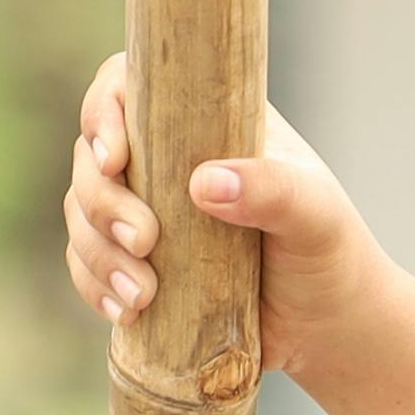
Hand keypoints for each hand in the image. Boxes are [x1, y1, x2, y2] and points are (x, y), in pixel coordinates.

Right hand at [63, 53, 389, 382]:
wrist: (329, 326)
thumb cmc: (330, 253)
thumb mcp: (317, 216)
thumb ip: (274, 191)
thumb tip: (205, 183)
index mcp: (205, 123)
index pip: (129, 89)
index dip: (104, 113)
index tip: (114, 159)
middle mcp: (166, 161)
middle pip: (92, 158)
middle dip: (102, 202)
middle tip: (144, 243)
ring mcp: (146, 212)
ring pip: (83, 215)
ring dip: (98, 254)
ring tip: (142, 296)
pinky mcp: (137, 263)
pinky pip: (89, 265)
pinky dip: (95, 285)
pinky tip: (123, 311)